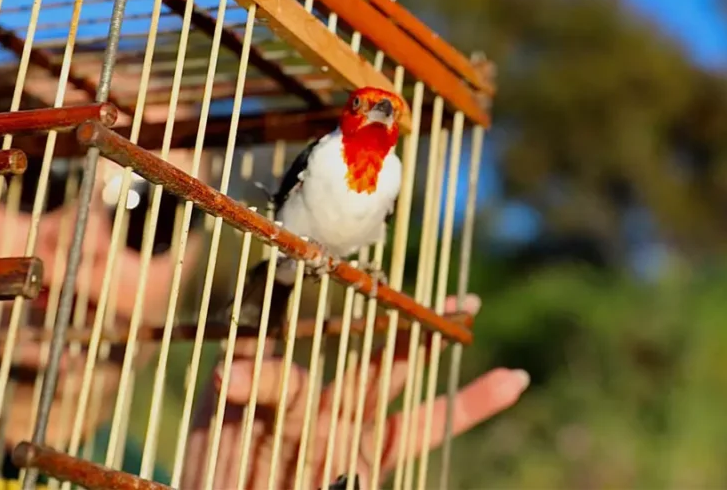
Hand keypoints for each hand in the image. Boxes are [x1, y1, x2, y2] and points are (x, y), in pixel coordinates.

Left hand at [181, 294, 527, 489]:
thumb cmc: (215, 473)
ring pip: (404, 371)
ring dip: (438, 339)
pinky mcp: (374, 454)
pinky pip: (427, 426)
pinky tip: (510, 381)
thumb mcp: (220, 429)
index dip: (335, 283)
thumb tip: (226, 370)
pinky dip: (469, 405)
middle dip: (403, 307)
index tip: (351, 259)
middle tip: (430, 275)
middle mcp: (321, 387)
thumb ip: (244, 393)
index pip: (311, 316)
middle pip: (369, 335)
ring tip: (472, 310)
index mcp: (281, 370)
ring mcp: (352, 421)